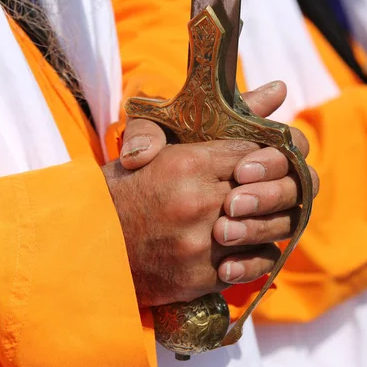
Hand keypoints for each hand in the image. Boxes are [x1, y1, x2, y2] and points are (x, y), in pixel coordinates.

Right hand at [105, 81, 318, 306]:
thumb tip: (280, 88)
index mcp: (187, 164)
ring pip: (267, 230)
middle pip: (267, 191)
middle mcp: (197, 203)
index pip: (254, 152)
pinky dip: (254, 255)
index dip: (263, 157)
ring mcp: (199, 245)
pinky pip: (253, 264)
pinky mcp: (200, 278)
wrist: (86, 245)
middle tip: (264, 191)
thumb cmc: (124, 190)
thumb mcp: (161, 143)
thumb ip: (221, 115)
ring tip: (255, 217)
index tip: (257, 163)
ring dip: (268, 222)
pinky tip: (244, 246)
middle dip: (271, 189)